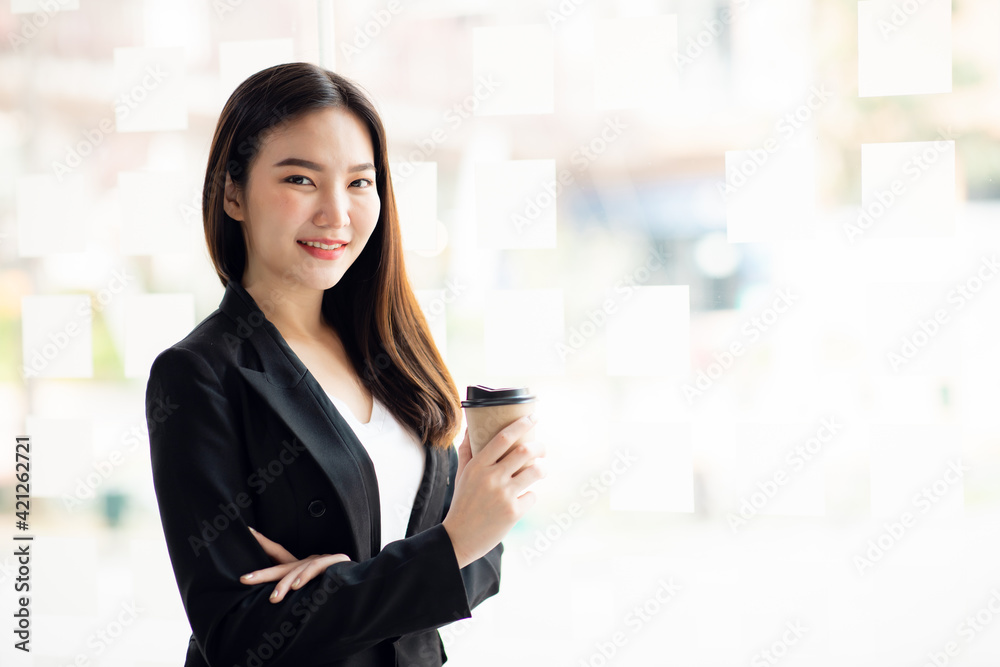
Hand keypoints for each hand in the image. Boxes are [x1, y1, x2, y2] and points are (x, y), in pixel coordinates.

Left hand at [240, 526, 350, 602]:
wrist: (363, 581)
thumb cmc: (337, 587)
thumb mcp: (312, 589)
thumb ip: (297, 591)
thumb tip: (272, 600)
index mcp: (300, 566)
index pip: (278, 553)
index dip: (263, 543)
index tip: (248, 532)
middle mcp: (308, 561)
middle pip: (281, 566)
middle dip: (262, 574)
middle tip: (245, 579)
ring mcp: (321, 560)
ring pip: (298, 571)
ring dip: (285, 585)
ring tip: (274, 598)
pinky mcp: (334, 561)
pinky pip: (315, 569)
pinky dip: (305, 577)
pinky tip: (297, 586)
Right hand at [442, 414, 546, 568]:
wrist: (460, 538)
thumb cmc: (462, 502)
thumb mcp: (462, 475)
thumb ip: (468, 450)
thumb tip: (473, 425)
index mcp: (478, 466)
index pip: (503, 438)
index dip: (521, 425)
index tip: (533, 417)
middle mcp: (492, 478)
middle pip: (525, 451)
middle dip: (540, 446)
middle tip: (542, 447)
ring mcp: (504, 495)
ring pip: (535, 472)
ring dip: (542, 468)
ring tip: (541, 469)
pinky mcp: (514, 512)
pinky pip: (532, 496)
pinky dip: (530, 495)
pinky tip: (523, 499)